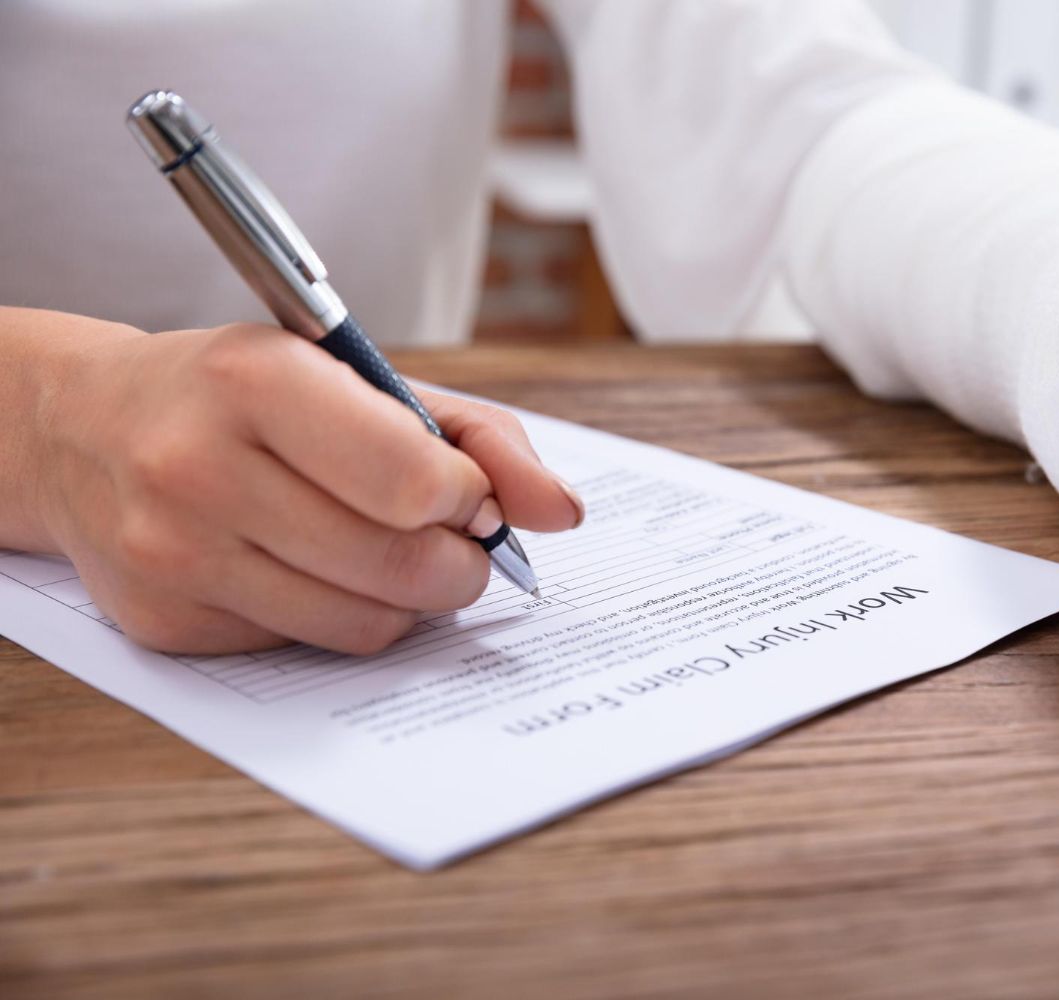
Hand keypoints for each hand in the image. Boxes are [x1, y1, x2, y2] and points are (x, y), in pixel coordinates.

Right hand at [32, 319, 581, 654]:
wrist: (81, 428)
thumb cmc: (244, 395)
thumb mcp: (359, 377)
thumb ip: (480, 436)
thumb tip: (562, 513)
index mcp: (256, 381)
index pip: (412, 482)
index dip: (465, 499)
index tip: (463, 493)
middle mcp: (199, 468)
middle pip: (400, 565)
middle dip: (457, 562)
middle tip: (453, 541)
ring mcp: (174, 553)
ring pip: (363, 622)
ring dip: (409, 600)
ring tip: (391, 555)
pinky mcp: (165, 622)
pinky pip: (307, 647)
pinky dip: (340, 617)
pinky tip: (314, 571)